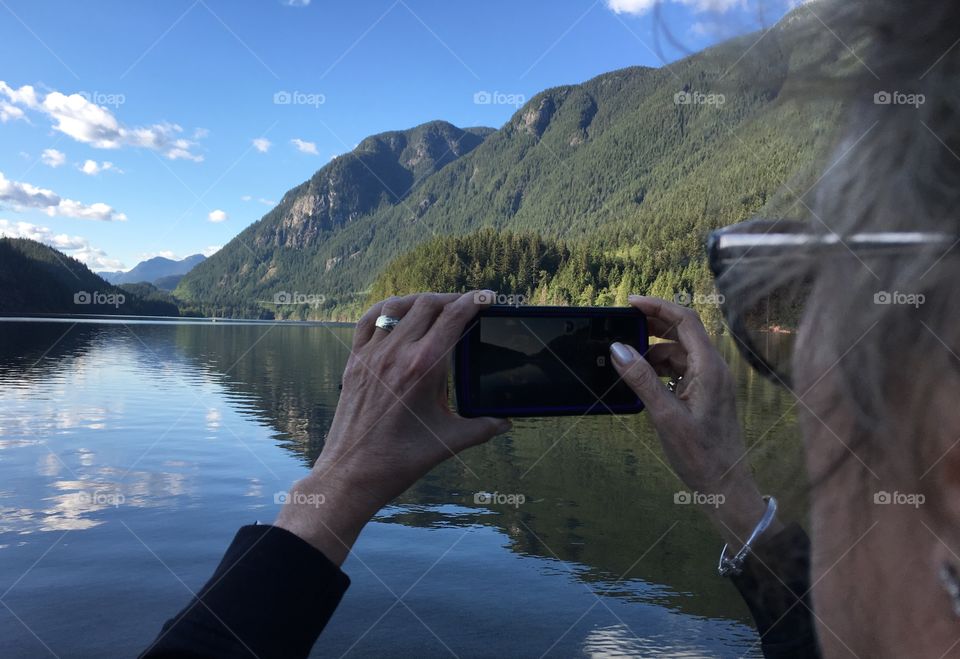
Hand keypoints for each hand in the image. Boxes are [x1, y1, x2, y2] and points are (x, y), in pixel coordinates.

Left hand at [275, 291, 510, 563]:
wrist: (352, 474)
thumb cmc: (400, 461)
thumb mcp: (449, 442)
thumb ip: (482, 428)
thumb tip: (505, 422)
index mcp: (423, 368)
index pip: (453, 318)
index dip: (474, 302)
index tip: (488, 297)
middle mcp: (396, 354)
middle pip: (427, 305)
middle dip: (452, 300)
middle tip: (468, 305)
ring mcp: (371, 355)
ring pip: (397, 308)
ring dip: (421, 301)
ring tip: (437, 306)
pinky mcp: (354, 363)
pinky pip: (369, 322)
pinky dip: (386, 310)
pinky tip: (397, 313)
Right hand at [610, 295, 780, 546]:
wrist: (724, 486)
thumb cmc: (700, 455)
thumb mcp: (665, 416)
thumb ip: (642, 379)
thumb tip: (618, 348)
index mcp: (710, 368)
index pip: (685, 321)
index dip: (658, 306)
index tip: (630, 302)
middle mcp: (713, 369)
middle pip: (682, 331)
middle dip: (652, 324)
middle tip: (621, 324)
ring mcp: (710, 381)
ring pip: (679, 351)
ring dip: (652, 349)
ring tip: (624, 357)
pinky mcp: (704, 394)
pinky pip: (680, 369)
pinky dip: (659, 367)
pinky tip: (640, 377)